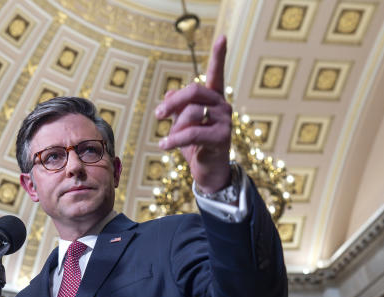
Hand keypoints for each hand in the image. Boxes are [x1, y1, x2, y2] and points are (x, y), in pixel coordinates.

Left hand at [154, 35, 232, 192]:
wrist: (209, 173)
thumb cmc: (196, 147)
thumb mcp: (182, 125)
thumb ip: (177, 108)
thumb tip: (168, 91)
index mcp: (215, 99)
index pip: (217, 74)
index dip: (219, 55)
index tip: (223, 37)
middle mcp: (223, 106)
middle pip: (195, 91)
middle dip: (173, 102)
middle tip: (158, 115)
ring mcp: (225, 121)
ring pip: (191, 113)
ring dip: (174, 128)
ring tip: (168, 140)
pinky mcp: (221, 137)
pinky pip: (192, 133)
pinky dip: (174, 139)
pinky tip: (164, 146)